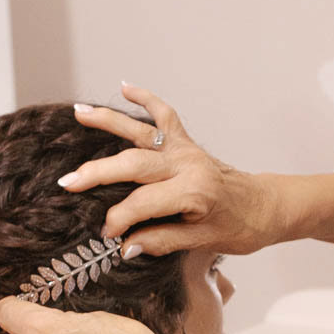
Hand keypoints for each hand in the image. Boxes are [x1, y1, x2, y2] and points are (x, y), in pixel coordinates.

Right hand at [62, 81, 280, 257]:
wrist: (266, 206)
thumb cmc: (240, 227)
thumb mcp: (204, 243)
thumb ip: (163, 242)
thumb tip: (125, 246)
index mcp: (194, 192)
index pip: (142, 204)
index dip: (119, 221)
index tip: (105, 236)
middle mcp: (188, 165)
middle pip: (133, 165)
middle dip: (97, 173)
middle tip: (67, 183)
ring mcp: (186, 150)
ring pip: (141, 133)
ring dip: (108, 121)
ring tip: (78, 113)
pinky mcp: (187, 142)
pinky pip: (164, 116)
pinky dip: (146, 99)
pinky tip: (125, 87)